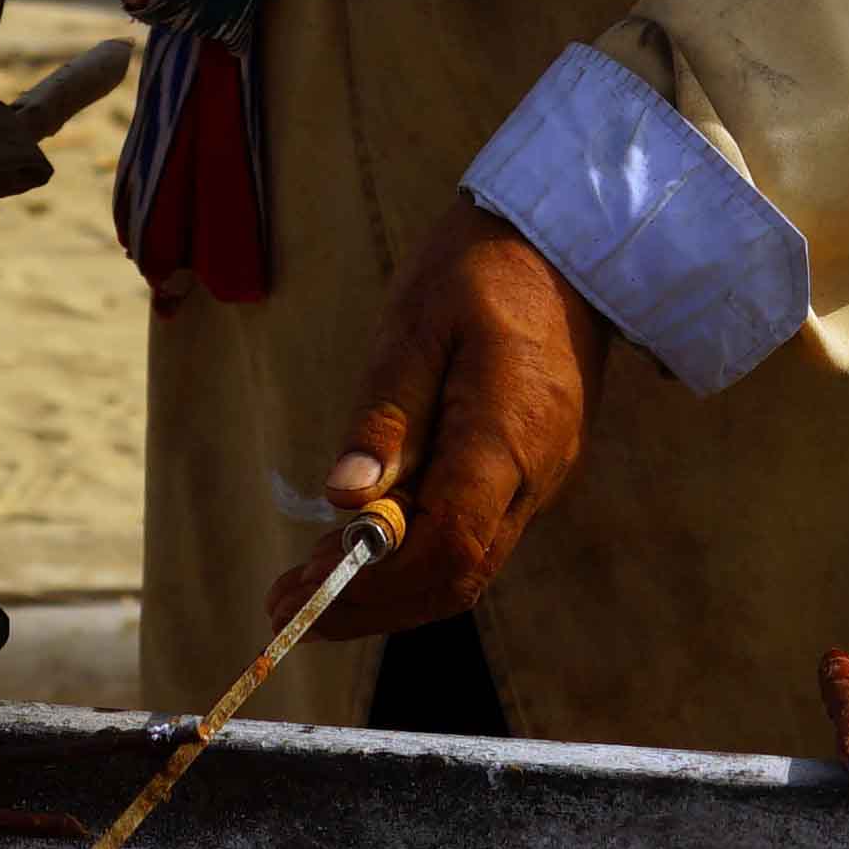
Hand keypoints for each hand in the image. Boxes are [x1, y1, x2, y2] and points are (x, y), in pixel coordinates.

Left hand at [275, 212, 597, 637]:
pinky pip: (476, 535)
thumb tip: (343, 499)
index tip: (301, 592)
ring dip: (388, 588)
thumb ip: (384, 417)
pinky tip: (362, 542)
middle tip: (284, 605)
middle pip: (454, 577)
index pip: (447, 548)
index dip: (373, 584)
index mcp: (509, 436)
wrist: (565, 243)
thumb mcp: (415, 324)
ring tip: (307, 580)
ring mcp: (543, 477)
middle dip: (369, 604)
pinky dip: (415, 556)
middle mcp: (537, 474)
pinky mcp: (534, 470)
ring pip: (466, 566)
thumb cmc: (481, 269)